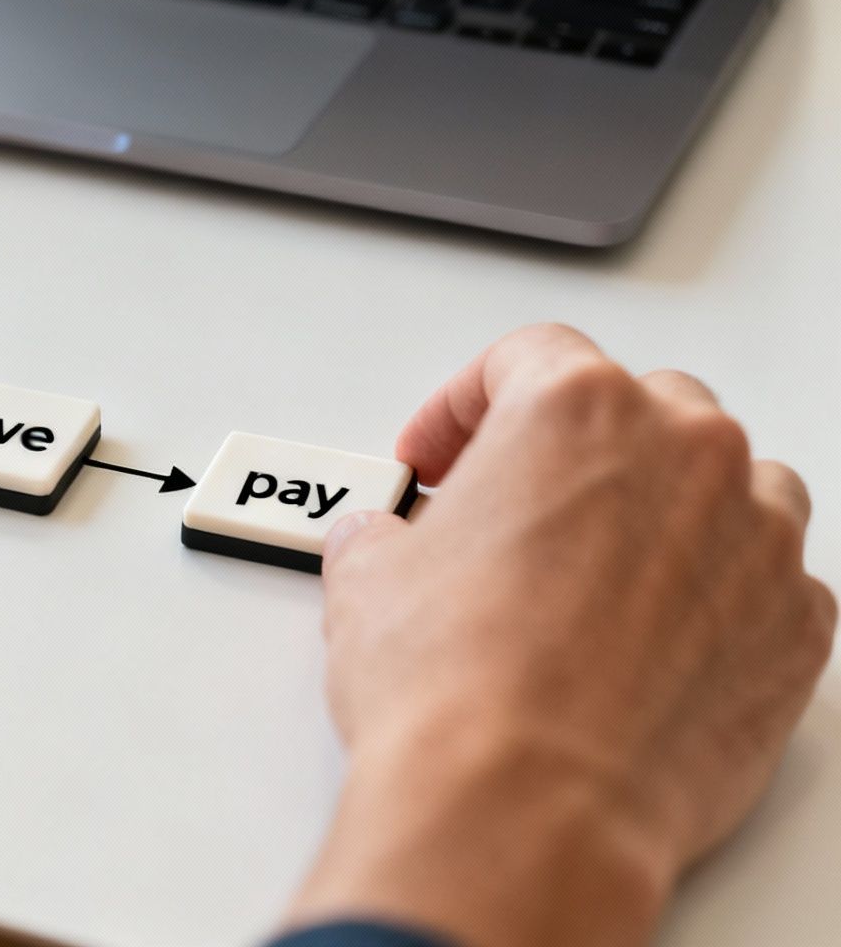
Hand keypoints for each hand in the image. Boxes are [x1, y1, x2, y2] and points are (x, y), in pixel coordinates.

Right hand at [288, 324, 831, 946]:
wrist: (526, 807)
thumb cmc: (457, 690)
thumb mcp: (368, 581)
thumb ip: (390, 535)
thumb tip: (386, 551)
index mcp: (575, 410)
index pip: (526, 358)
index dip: (464, 406)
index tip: (439, 455)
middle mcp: (685, 453)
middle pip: (641, 406)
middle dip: (576, 452)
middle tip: (513, 509)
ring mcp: (758, 539)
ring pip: (728, 484)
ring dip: (666, 509)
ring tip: (593, 571)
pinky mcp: (797, 628)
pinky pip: (766, 581)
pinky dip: (717, 596)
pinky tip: (651, 642)